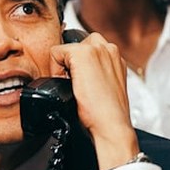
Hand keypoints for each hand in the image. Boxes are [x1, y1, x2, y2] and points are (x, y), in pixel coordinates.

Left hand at [49, 32, 139, 169]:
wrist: (111, 124)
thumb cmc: (107, 113)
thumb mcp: (103, 86)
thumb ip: (95, 73)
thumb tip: (77, 74)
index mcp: (114, 57)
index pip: (86, 49)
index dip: (76, 66)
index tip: (79, 83)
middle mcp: (108, 49)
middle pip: (75, 45)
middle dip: (70, 62)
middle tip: (73, 83)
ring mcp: (97, 49)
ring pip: (66, 48)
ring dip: (63, 65)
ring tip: (71, 85)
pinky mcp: (83, 54)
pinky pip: (55, 52)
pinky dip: (55, 68)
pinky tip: (67, 84)